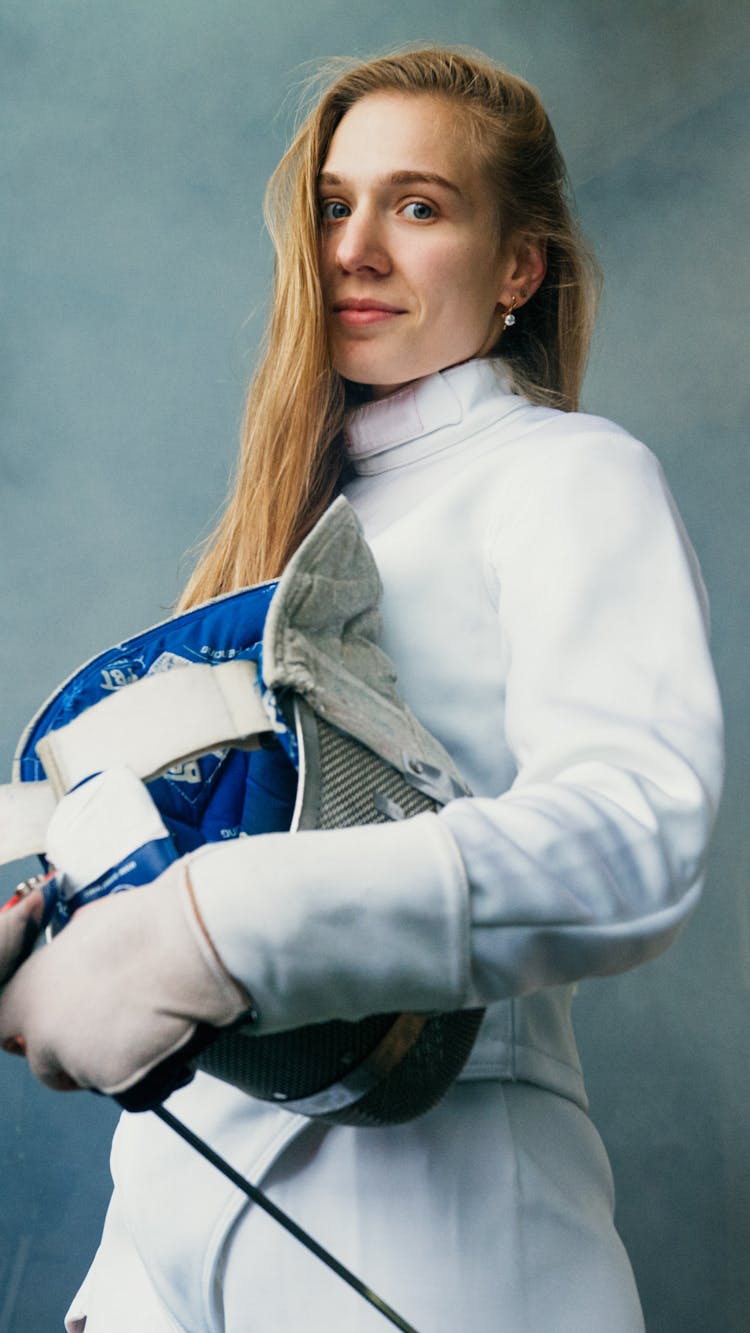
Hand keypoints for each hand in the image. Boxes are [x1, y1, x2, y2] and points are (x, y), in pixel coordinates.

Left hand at [0, 860, 250, 1095]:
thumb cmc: (146, 925)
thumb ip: (71, 957)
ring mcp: (78, 1062)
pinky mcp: (115, 1082)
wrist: (188, 945)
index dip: (26, 1031)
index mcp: (30, 990)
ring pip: (93, 1077)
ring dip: (116, 1060)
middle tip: (108, 1034)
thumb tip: (80, 960)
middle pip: (47, 1066)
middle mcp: (45, 1032)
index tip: (44, 1032)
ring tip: (151, 1023)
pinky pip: (132, 1091)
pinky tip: (168, 1042)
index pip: (5, 1025)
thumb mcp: (89, 926)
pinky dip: (149, 1075)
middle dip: (75, 1056)